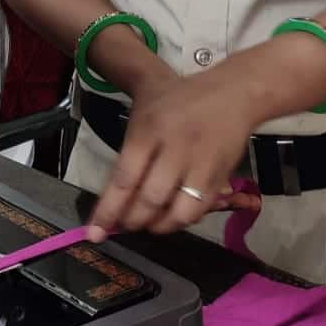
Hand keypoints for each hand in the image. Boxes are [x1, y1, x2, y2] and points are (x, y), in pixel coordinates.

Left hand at [87, 60, 261, 239]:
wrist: (230, 93)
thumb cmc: (177, 102)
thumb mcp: (143, 113)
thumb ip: (128, 154)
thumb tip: (113, 200)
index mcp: (149, 130)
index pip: (124, 178)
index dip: (108, 210)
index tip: (95, 232)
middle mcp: (175, 148)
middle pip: (150, 200)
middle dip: (134, 220)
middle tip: (126, 224)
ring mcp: (201, 164)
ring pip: (179, 212)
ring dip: (160, 225)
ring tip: (151, 222)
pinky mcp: (221, 176)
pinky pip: (201, 210)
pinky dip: (185, 220)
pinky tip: (175, 214)